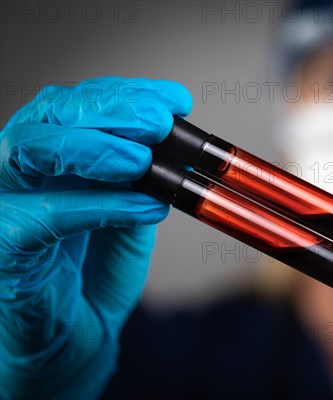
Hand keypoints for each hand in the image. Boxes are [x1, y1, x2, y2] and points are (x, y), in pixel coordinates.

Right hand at [0, 76, 192, 398]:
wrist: (72, 347)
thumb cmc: (92, 281)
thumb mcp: (129, 220)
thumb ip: (141, 183)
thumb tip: (173, 149)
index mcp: (56, 161)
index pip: (81, 107)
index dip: (128, 96)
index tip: (176, 101)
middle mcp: (23, 174)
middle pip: (50, 114)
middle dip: (111, 110)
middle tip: (159, 122)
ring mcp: (4, 206)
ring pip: (28, 149)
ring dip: (95, 147)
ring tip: (143, 160)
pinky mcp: (3, 248)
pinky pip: (39, 216)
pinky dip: (96, 206)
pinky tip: (143, 206)